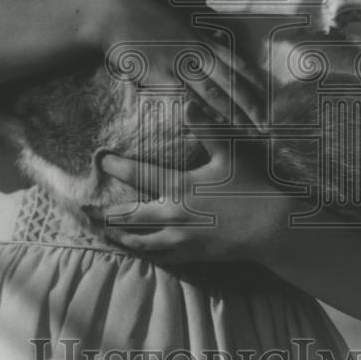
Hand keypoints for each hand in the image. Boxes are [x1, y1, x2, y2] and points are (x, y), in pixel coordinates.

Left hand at [96, 103, 290, 265]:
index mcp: (180, 187)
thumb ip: (206, 128)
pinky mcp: (193, 254)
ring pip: (142, 241)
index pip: (139, 175)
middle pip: (132, 216)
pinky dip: (147, 252)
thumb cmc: (251, 186)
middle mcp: (174, 215)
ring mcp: (182, 239)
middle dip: (110, 213)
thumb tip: (187, 103)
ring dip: (123, 236)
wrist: (270, 227)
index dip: (117, 167)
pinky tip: (141, 250)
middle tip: (90, 211)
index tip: (101, 161)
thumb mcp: (229, 152)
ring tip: (108, 233)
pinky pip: (162, 256)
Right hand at [98, 0, 265, 127]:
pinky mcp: (159, 74)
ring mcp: (179, 62)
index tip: (267, 98)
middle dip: (251, 106)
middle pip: (231, 81)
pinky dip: (201, 112)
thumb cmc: (140, 9)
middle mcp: (195, 50)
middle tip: (266, 127)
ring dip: (232, 115)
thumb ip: (193, 22)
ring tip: (247, 133)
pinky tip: (213, 126)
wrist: (112, 13)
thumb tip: (208, 22)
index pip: (236, 61)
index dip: (254, 82)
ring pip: (213, 92)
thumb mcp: (175, 11)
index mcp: (201, 36)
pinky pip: (185, 97)